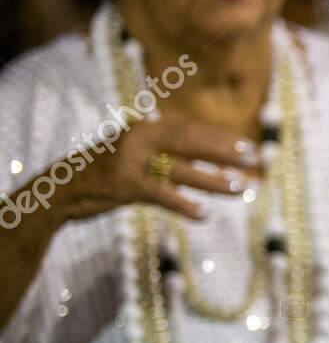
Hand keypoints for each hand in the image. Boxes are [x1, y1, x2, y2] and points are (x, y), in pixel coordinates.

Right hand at [48, 116, 260, 222]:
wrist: (61, 189)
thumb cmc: (107, 171)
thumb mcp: (136, 152)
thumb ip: (166, 150)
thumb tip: (208, 154)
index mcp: (144, 127)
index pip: (191, 129)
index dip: (221, 138)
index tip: (249, 147)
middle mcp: (138, 138)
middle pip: (190, 143)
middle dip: (224, 152)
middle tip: (253, 160)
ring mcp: (130, 162)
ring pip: (181, 170)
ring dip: (214, 180)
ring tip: (241, 188)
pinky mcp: (122, 186)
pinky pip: (160, 195)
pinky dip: (183, 205)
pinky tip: (204, 215)